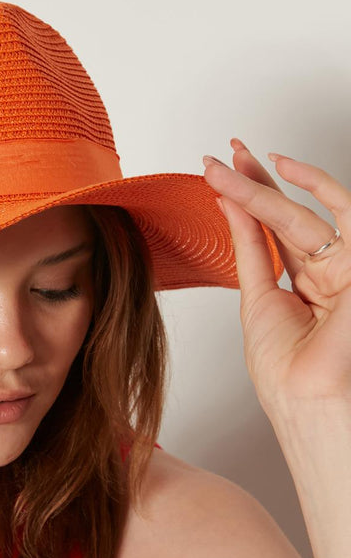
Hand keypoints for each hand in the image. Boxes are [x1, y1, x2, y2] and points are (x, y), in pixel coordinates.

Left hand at [201, 140, 350, 416]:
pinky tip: (283, 170)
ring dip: (266, 186)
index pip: (279, 228)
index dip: (253, 194)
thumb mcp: (258, 297)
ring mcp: (347, 268)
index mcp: (309, 283)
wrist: (306, 401)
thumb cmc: (286, 371)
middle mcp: (330, 270)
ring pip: (306, 213)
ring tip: (230, 165)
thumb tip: (228, 204)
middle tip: (220, 156)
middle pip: (289, 213)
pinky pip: (343, 216)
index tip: (223, 168)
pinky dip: (315, 188)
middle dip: (253, 180)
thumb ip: (250, 247)